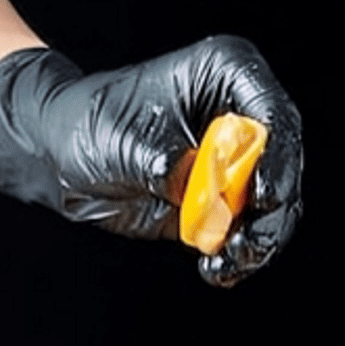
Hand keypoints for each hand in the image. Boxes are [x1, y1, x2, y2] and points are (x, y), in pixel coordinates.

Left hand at [0, 35, 301, 285]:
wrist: (60, 156)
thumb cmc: (89, 124)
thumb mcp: (124, 139)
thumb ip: (166, 162)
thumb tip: (200, 190)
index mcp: (226, 75)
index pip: (273, 115)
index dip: (278, 158)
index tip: (263, 196)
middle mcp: (241, 114)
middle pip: (284, 165)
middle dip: (272, 211)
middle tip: (246, 244)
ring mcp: (236, 159)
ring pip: (275, 206)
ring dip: (258, 241)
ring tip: (225, 264)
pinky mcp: (223, 199)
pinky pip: (248, 230)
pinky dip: (239, 254)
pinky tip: (217, 270)